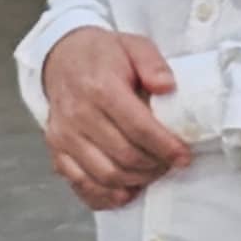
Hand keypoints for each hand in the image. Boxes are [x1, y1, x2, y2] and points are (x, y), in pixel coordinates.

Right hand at [43, 28, 190, 212]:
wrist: (61, 58)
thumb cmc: (103, 55)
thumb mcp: (133, 45)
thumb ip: (153, 64)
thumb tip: (168, 87)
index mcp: (100, 87)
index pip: (139, 127)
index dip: (165, 147)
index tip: (184, 156)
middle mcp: (78, 114)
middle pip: (124, 155)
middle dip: (154, 165)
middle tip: (171, 163)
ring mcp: (64, 135)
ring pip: (105, 175)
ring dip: (135, 180)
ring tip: (153, 172)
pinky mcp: (56, 150)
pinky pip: (80, 183)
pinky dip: (105, 195)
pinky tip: (126, 191)